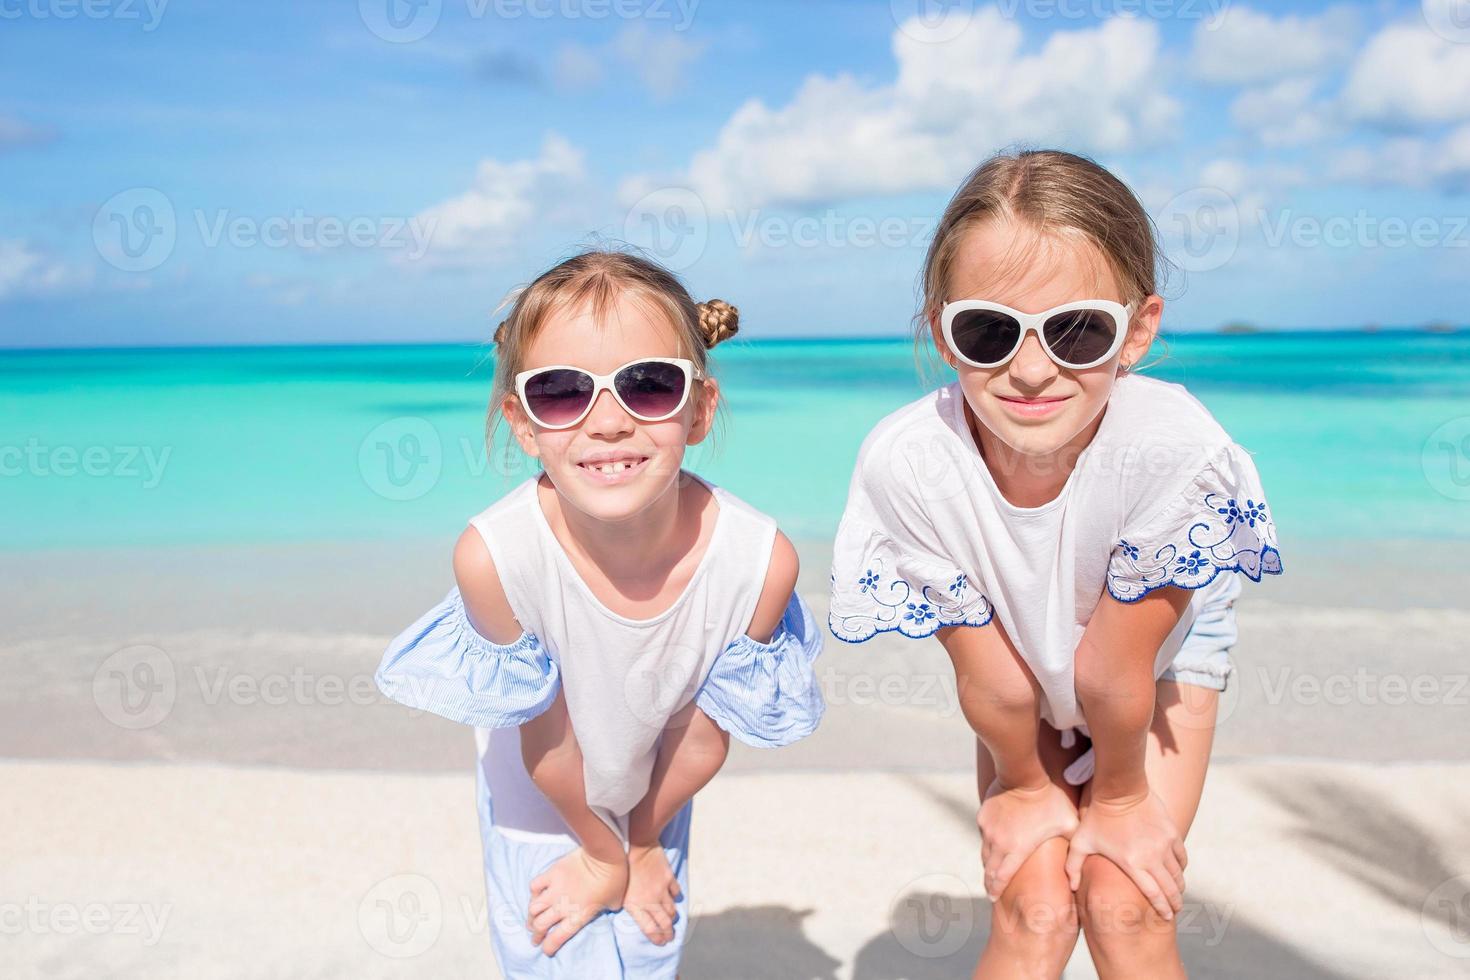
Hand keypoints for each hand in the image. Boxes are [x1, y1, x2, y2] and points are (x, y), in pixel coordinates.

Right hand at [527, 847, 628, 955]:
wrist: (604, 855)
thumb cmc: (614, 879)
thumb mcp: (615, 902)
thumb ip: (607, 909)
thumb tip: (608, 907)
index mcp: (578, 916)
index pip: (556, 938)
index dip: (548, 947)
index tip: (545, 950)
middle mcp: (562, 906)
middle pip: (540, 925)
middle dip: (535, 935)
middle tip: (535, 938)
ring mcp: (554, 889)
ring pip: (533, 908)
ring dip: (530, 917)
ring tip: (531, 921)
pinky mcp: (551, 873)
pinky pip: (535, 886)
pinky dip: (533, 893)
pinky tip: (535, 895)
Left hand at [623, 843, 680, 944]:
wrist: (636, 844)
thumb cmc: (623, 866)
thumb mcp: (619, 889)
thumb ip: (628, 902)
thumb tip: (633, 911)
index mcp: (636, 905)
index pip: (651, 929)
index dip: (657, 938)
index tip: (661, 942)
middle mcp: (650, 901)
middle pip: (664, 923)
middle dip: (669, 932)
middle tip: (670, 936)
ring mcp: (661, 890)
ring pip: (671, 910)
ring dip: (671, 916)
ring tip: (671, 919)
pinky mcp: (668, 878)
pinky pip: (675, 892)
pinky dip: (675, 896)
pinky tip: (672, 896)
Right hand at [977, 777, 1079, 901]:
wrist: (1024, 774)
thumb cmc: (1050, 800)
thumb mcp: (1069, 825)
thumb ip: (1075, 853)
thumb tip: (1078, 880)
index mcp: (1016, 849)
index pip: (1001, 877)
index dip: (995, 890)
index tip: (992, 898)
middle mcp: (997, 842)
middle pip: (988, 868)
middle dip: (989, 880)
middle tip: (990, 889)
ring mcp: (988, 828)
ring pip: (985, 850)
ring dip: (988, 861)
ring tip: (991, 869)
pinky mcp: (983, 814)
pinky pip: (984, 832)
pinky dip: (989, 840)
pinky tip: (995, 839)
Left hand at [1064, 789, 1186, 919]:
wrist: (1119, 789)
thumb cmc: (1097, 817)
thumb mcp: (1080, 842)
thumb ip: (1073, 866)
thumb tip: (1072, 887)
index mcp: (1133, 864)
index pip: (1154, 894)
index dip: (1163, 908)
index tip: (1167, 917)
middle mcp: (1153, 857)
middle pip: (1171, 888)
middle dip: (1175, 902)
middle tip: (1176, 910)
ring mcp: (1164, 844)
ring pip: (1178, 873)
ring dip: (1179, 886)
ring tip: (1177, 893)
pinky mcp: (1171, 832)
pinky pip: (1181, 855)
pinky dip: (1181, 867)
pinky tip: (1178, 871)